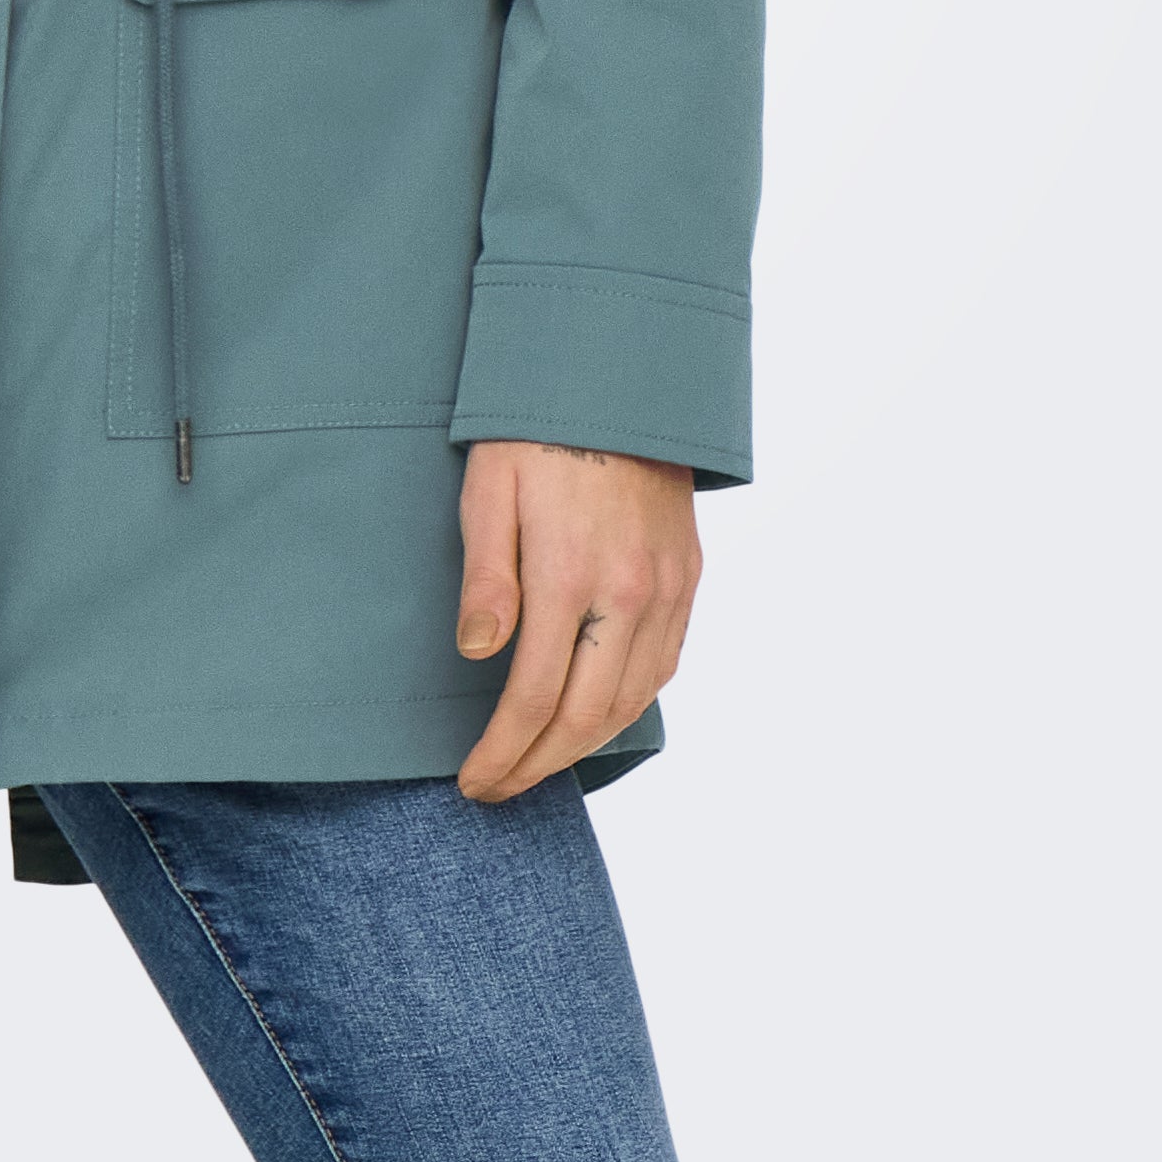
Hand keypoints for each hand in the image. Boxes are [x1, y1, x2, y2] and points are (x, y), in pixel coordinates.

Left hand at [452, 439, 699, 803]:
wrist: (620, 374)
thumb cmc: (536, 429)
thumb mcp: (489, 490)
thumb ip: (487, 577)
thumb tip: (478, 654)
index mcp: (570, 574)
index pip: (533, 698)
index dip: (501, 753)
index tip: (472, 781)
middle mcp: (628, 593)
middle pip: (584, 717)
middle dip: (536, 765)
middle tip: (497, 787)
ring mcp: (666, 588)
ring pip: (631, 702)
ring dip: (583, 747)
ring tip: (538, 762)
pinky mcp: (688, 577)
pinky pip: (664, 666)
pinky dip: (628, 706)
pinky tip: (597, 716)